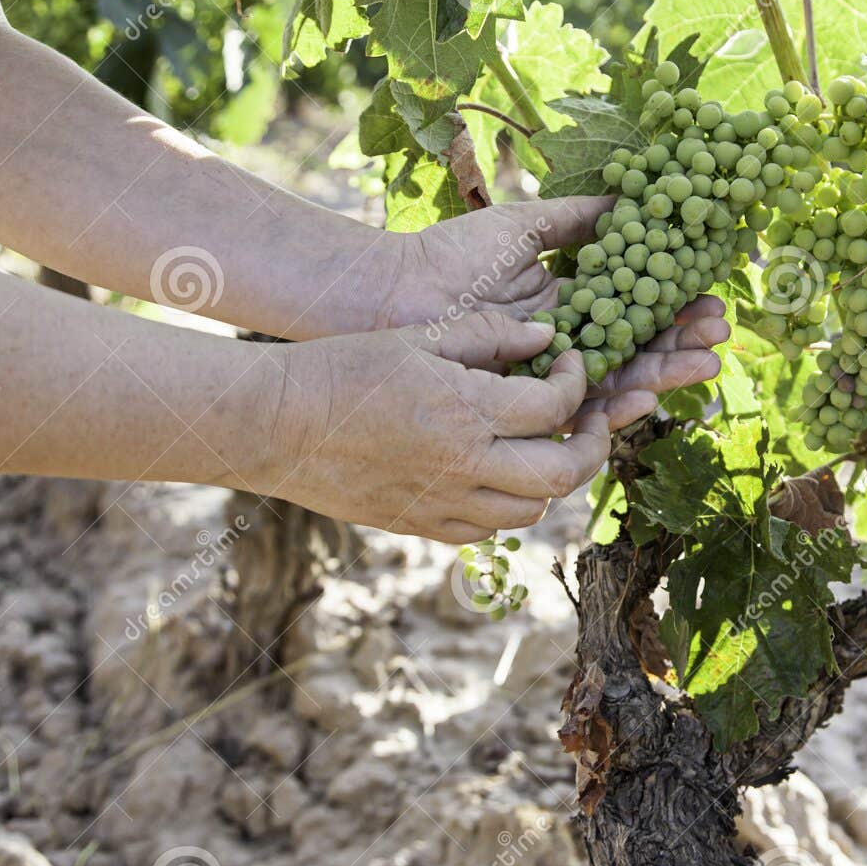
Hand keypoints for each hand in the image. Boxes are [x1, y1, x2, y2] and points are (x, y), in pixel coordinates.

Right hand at [259, 313, 613, 542]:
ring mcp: (442, 503)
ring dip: (550, 479)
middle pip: (563, 473)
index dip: (577, 381)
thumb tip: (546, 335)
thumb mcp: (419, 334)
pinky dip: (505, 507)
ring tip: (545, 447)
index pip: (556, 405)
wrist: (274, 425)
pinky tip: (496, 476)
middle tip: (590, 420)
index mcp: (466, 409)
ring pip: (531, 510)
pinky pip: (486, 531)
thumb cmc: (343, 367)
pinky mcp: (420, 525)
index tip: (569, 364)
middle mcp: (463, 464)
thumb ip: (489, 334)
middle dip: (592, 445)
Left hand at [382, 199, 730, 399]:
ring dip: (663, 377)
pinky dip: (615, 405)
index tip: (711, 297)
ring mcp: (547, 377)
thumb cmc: (449, 256)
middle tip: (720, 337)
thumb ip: (576, 218)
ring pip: (617, 383)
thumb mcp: (522, 227)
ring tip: (704, 365)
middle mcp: (565, 345)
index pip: (635, 308)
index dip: (674, 306)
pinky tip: (649, 397)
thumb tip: (631, 196)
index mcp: (568, 303)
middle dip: (681, 346)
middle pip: (636, 350)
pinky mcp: (525, 405)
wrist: (394, 293)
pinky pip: (578, 410)